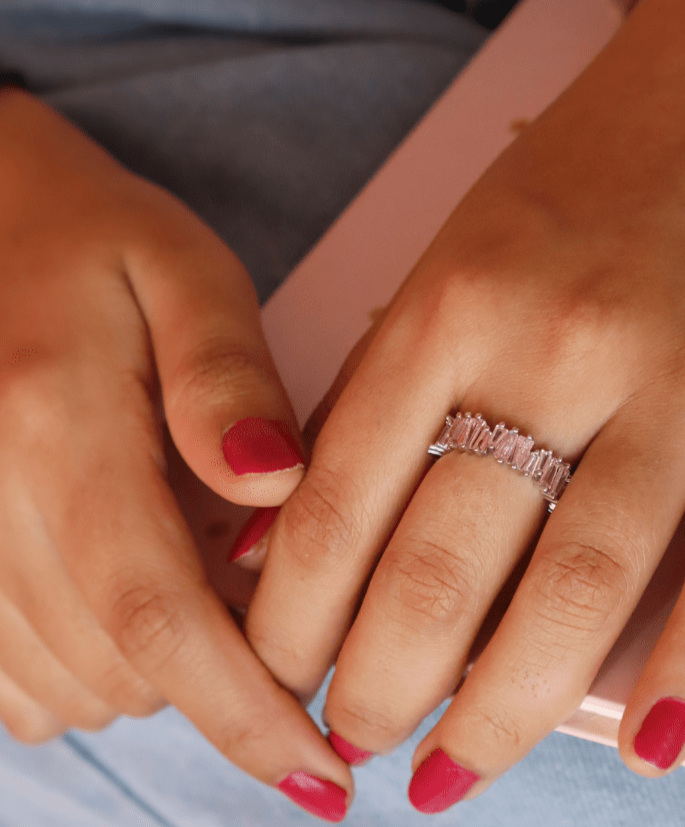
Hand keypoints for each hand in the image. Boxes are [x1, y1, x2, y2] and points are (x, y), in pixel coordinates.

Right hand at [0, 92, 350, 820]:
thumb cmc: (98, 244)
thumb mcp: (187, 277)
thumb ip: (225, 381)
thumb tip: (277, 487)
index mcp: (52, 426)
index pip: (155, 615)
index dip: (243, 710)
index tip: (319, 777)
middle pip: (115, 663)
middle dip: (218, 674)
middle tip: (270, 592)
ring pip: (62, 683)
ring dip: (155, 665)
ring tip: (200, 561)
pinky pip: (8, 674)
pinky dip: (90, 661)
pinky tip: (129, 580)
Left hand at [242, 0, 684, 810]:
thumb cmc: (597, 169)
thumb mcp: (461, 243)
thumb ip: (387, 375)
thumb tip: (300, 519)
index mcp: (456, 293)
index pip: (342, 493)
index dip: (295, 612)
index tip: (274, 676)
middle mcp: (562, 337)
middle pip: (447, 561)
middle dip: (381, 681)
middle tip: (354, 740)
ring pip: (582, 588)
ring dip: (502, 709)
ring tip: (452, 769)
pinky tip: (645, 745)